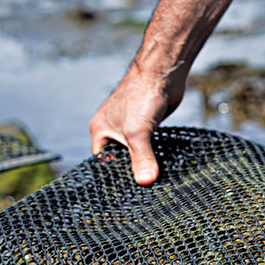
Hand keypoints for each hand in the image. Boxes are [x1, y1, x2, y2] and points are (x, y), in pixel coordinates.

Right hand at [89, 64, 185, 184]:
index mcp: (101, 130)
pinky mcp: (148, 124)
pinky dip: (155, 154)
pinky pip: (149, 145)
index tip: (127, 191)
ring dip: (145, 162)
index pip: (102, 161)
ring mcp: (131, 126)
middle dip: (131, 171)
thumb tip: (146, 181)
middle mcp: (113, 129)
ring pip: (136, 152)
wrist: (163, 73)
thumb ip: (141, 158)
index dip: (113, 175)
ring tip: (154, 180)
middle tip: (143, 189)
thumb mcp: (137, 132)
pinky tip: (163, 165)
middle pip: (120, 158)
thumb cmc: (142, 95)